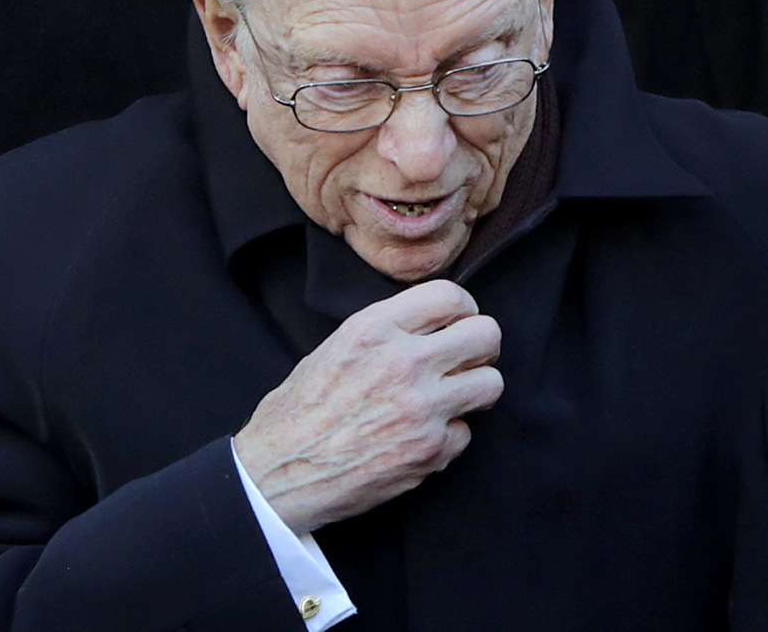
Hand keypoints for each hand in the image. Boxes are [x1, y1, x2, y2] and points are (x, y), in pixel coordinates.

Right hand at [233, 280, 503, 533]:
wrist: (276, 474)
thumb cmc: (298, 413)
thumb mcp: (334, 348)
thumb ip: (386, 332)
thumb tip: (431, 324)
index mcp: (374, 329)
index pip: (450, 295)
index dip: (463, 309)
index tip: (460, 322)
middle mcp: (403, 362)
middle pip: (486, 334)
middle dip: (482, 347)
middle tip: (467, 361)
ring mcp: (422, 407)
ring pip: (491, 383)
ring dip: (475, 391)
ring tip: (453, 399)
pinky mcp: (430, 449)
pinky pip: (466, 433)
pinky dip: (448, 437)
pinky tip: (420, 438)